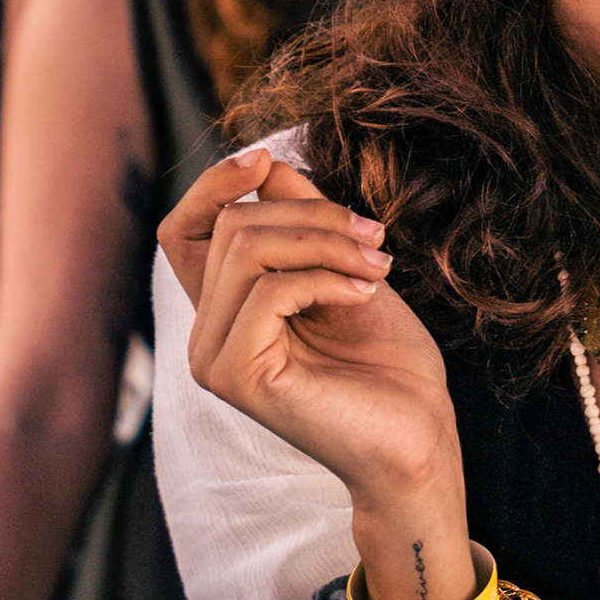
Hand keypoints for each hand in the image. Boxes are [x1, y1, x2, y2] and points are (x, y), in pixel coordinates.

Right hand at [161, 146, 455, 514]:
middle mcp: (206, 335)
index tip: (267, 161)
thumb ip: (302, 221)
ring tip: (378, 266)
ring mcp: (214, 358)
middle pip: (230, 225)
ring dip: (326, 242)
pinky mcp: (236, 376)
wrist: (417, 438)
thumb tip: (267, 162)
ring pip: (246, 248)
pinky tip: (364, 295)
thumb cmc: (386, 362)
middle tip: (375, 239)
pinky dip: (326, 278)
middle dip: (312, 214)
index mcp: (225, 310)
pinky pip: (268, 291)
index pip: (182, 229)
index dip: (215, 184)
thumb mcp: (344, 269)